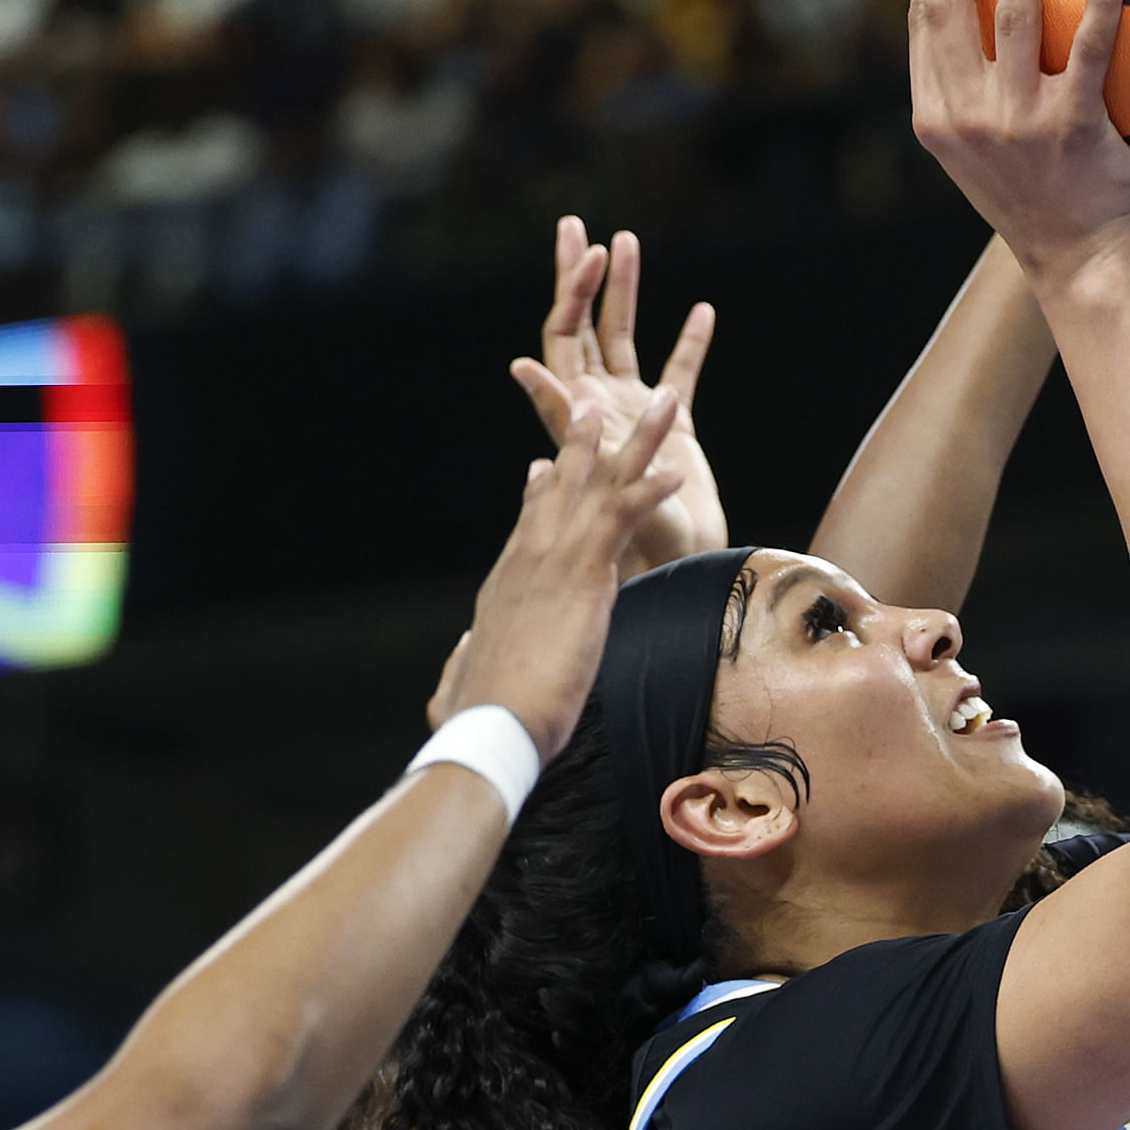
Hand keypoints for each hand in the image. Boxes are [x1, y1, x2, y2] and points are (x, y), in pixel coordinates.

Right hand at [440, 372, 688, 755]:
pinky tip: (676, 473)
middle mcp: (526, 560)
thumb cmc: (477, 720)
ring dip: (636, 443)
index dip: (538, 493)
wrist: (488, 724)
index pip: (525, 525)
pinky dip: (649, 492)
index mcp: (504, 586)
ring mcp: (553, 559)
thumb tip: (453, 672)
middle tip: (593, 405)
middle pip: (561, 487)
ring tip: (664, 407)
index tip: (545, 466)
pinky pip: (622, 519)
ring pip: (600, 484)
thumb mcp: (462, 687)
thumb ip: (459, 673)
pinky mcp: (582, 574)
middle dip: (583, 444)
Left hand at [519, 215, 723, 572]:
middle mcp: (598, 404)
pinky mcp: (671, 425)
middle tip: (576, 227)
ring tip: (628, 240)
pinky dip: (690, 343)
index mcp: (576, 410)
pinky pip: (680, 372)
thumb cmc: (628, 534)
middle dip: (583, 276)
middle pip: (586, 325)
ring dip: (627, 292)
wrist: (676, 566)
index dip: (573, 295)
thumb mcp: (590, 470)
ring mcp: (633, 410)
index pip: (565, 338)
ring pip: (627, 338)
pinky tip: (702, 311)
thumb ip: (561, 417)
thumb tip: (522, 367)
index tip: (586, 256)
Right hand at [909, 0, 1129, 288]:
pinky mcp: (1071, 127)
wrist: (1078, 262)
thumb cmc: (1034, 202)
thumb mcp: (976, 155)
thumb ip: (967, 93)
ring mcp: (1017, 122)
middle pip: (950, 9)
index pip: (922, 26)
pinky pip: (1091, 47)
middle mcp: (966, 116)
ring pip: (1013, 16)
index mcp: (936, 119)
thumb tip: (977, 24)